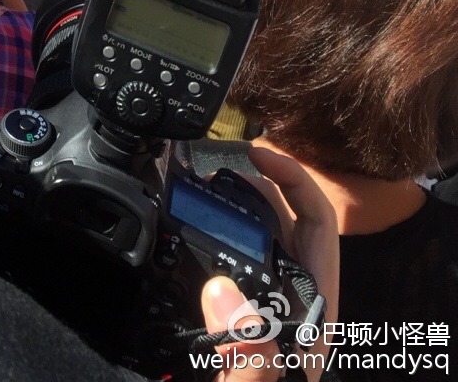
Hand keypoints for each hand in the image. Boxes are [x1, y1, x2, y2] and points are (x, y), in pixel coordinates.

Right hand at [200, 147, 337, 381]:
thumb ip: (245, 353)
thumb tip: (220, 290)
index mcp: (312, 311)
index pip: (318, 225)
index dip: (293, 180)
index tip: (252, 153)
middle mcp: (297, 304)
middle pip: (291, 225)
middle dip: (258, 187)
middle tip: (213, 169)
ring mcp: (273, 313)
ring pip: (267, 244)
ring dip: (239, 211)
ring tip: (200, 191)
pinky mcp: (246, 324)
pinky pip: (242, 268)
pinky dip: (220, 242)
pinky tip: (188, 239)